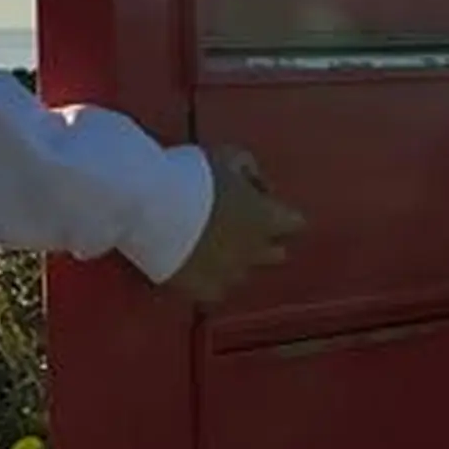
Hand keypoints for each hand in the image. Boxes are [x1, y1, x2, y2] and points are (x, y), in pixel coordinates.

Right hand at [168, 145, 303, 308]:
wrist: (151, 209)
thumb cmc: (193, 175)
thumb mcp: (228, 156)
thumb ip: (248, 170)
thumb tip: (255, 184)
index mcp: (267, 218)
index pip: (296, 224)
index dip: (281, 215)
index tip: (260, 206)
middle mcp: (256, 252)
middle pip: (276, 254)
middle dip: (263, 243)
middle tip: (236, 227)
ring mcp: (231, 276)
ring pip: (243, 274)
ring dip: (233, 261)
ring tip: (206, 245)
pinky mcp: (205, 292)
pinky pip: (214, 290)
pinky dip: (206, 279)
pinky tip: (189, 264)